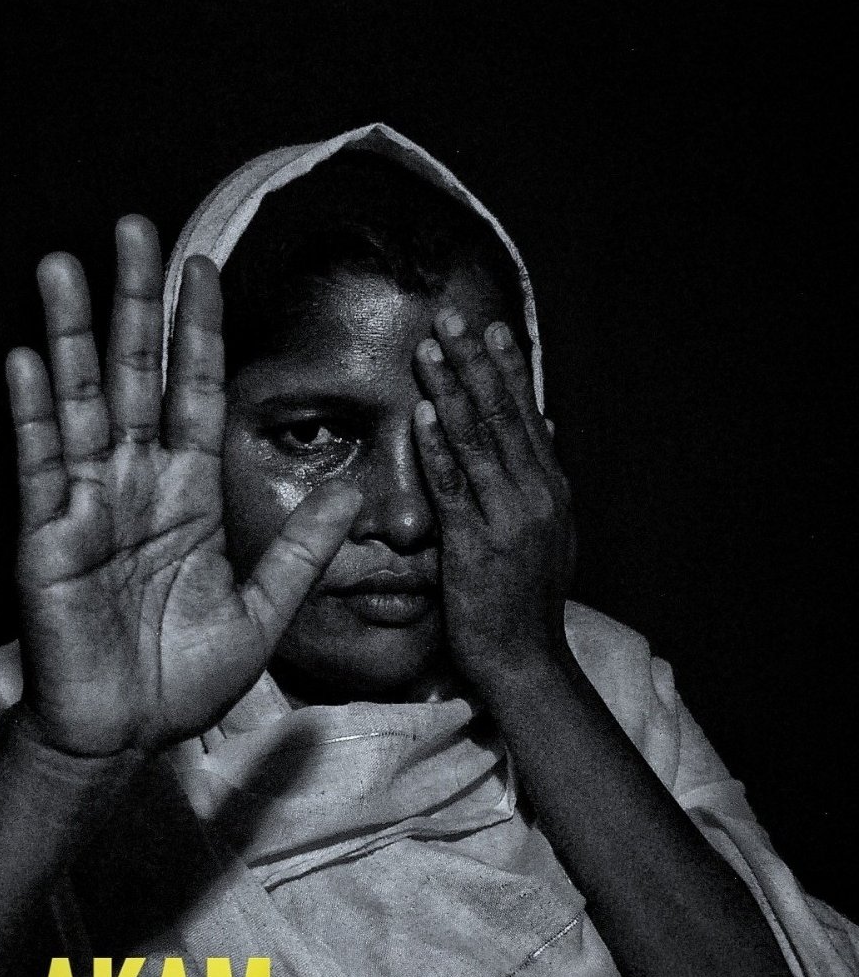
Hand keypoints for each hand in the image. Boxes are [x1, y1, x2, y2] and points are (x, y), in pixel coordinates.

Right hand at [5, 218, 361, 757]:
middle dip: (135, 300)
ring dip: (72, 332)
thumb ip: (304, 550)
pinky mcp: (47, 535)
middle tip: (134, 226)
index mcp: (189, 492)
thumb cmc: (183, 676)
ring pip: (81, 399)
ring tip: (65, 263)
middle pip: (136, 372)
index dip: (200, 329)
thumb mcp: (263, 611)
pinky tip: (28, 358)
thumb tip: (360, 493)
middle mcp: (137, 481)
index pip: (197, 389)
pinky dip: (34, 411)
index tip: (203, 266)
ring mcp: (88, 502)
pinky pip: (41, 464)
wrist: (124, 737)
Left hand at [411, 311, 575, 692]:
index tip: (491, 328)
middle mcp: (536, 494)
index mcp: (552, 488)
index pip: (528, 415)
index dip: (508, 368)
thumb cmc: (528, 597)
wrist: (526, 659)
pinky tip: (423, 413)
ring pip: (477, 440)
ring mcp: (507, 517)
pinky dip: (438, 446)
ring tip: (429, 349)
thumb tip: (551, 426)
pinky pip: (454, 485)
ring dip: (452, 389)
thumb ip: (546, 477)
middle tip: (452, 317)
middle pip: (503, 414)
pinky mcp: (476, 543)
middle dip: (475, 362)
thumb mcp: (552, 531)